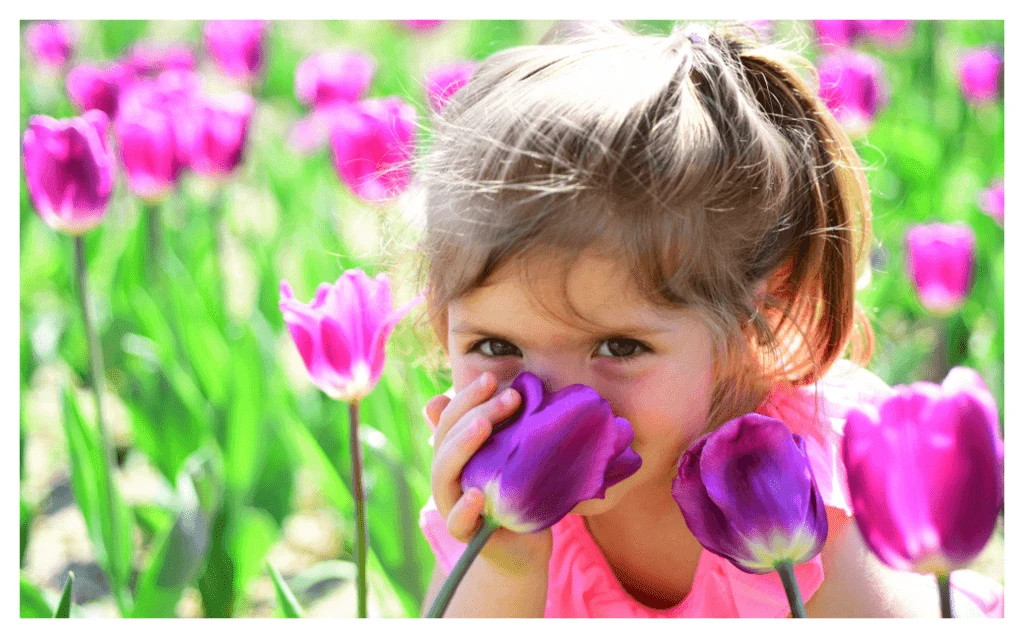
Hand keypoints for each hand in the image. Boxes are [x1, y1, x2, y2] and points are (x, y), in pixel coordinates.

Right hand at [426, 372, 552, 576]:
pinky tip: (478, 494)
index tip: (493, 378)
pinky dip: (463, 508)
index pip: (450, 419)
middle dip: (475, 411)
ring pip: (443, 474)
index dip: (467, 397)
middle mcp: (447, 477)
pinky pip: (456, 523)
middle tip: (510, 396)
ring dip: (462, 446)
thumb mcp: (506, 455)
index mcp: (454, 454)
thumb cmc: (514, 492)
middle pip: (448, 439)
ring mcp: (453, 505)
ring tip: (483, 425)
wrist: (523, 545)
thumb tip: (486, 385)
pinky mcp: (467, 535)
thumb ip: (493, 426)